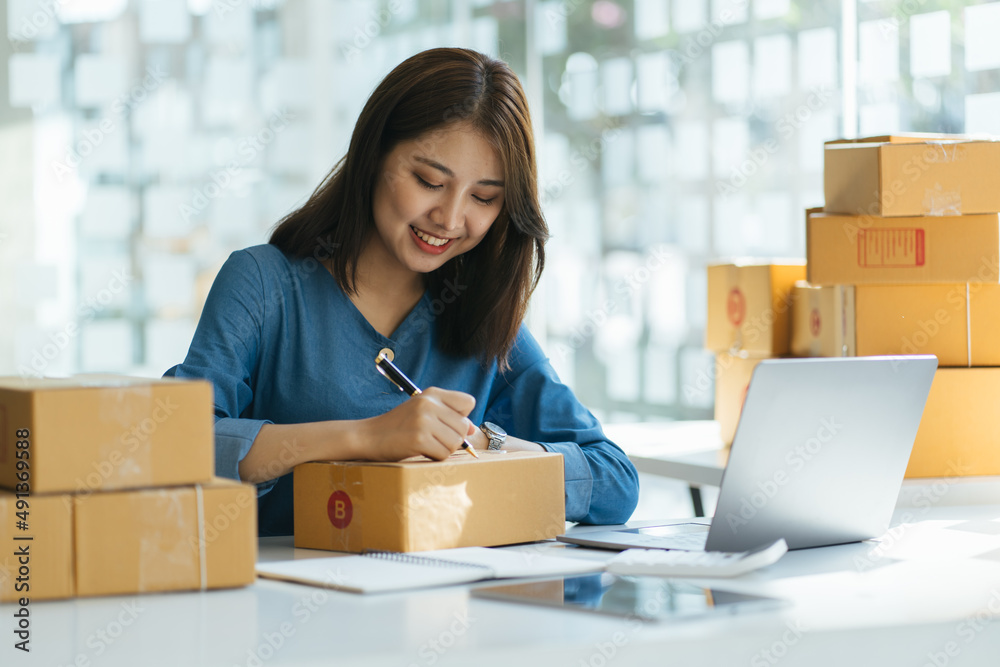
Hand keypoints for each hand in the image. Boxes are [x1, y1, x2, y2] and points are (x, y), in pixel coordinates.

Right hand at [360, 387, 476, 460]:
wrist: (368, 436)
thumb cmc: (399, 426)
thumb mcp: (423, 413)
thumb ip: (448, 417)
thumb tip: (472, 429)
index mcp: (432, 394)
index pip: (468, 402)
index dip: (461, 417)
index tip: (446, 424)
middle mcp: (429, 403)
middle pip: (463, 426)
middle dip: (453, 438)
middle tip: (433, 439)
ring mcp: (423, 421)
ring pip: (456, 442)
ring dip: (444, 449)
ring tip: (426, 444)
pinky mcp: (419, 439)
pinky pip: (443, 454)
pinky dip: (435, 457)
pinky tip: (420, 451)